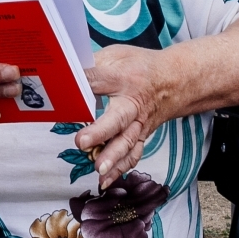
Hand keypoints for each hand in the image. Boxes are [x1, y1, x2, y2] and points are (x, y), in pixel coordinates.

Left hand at [78, 43, 172, 185]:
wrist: (175, 81)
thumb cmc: (140, 67)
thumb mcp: (117, 56)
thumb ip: (93, 64)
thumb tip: (64, 73)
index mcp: (123, 78)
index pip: (99, 80)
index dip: (82, 84)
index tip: (64, 89)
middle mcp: (132, 103)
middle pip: (117, 119)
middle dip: (100, 132)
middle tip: (81, 142)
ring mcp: (139, 123)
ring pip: (127, 142)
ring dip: (112, 158)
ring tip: (97, 169)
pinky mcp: (141, 136)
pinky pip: (133, 154)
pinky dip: (120, 169)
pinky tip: (105, 181)